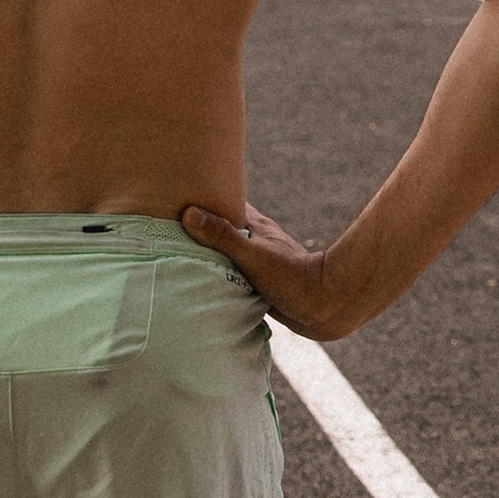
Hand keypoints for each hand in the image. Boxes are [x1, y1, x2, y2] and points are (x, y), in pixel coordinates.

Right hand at [183, 201, 358, 341]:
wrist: (324, 306)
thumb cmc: (290, 277)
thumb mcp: (251, 255)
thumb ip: (222, 236)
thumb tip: (189, 213)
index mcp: (255, 226)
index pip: (227, 200)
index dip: (207, 194)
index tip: (182, 191)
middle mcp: (257, 239)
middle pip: (225, 226)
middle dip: (204, 224)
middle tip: (175, 224)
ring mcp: (259, 261)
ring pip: (229, 250)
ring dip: (211, 251)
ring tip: (183, 252)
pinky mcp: (262, 282)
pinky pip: (235, 273)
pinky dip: (221, 273)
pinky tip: (206, 280)